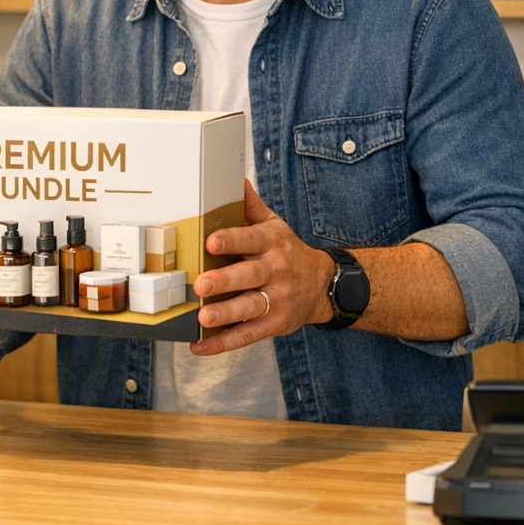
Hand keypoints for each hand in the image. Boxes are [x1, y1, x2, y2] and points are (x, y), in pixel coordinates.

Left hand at [189, 179, 333, 355]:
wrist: (323, 284)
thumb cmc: (287, 251)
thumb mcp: (274, 225)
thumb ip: (251, 205)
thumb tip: (235, 178)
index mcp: (271, 243)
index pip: (250, 239)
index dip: (231, 240)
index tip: (211, 241)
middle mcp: (275, 271)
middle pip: (248, 276)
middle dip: (224, 281)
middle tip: (201, 285)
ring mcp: (277, 299)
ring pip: (249, 307)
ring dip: (226, 314)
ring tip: (204, 318)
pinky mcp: (275, 324)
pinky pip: (247, 334)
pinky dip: (222, 343)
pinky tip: (199, 345)